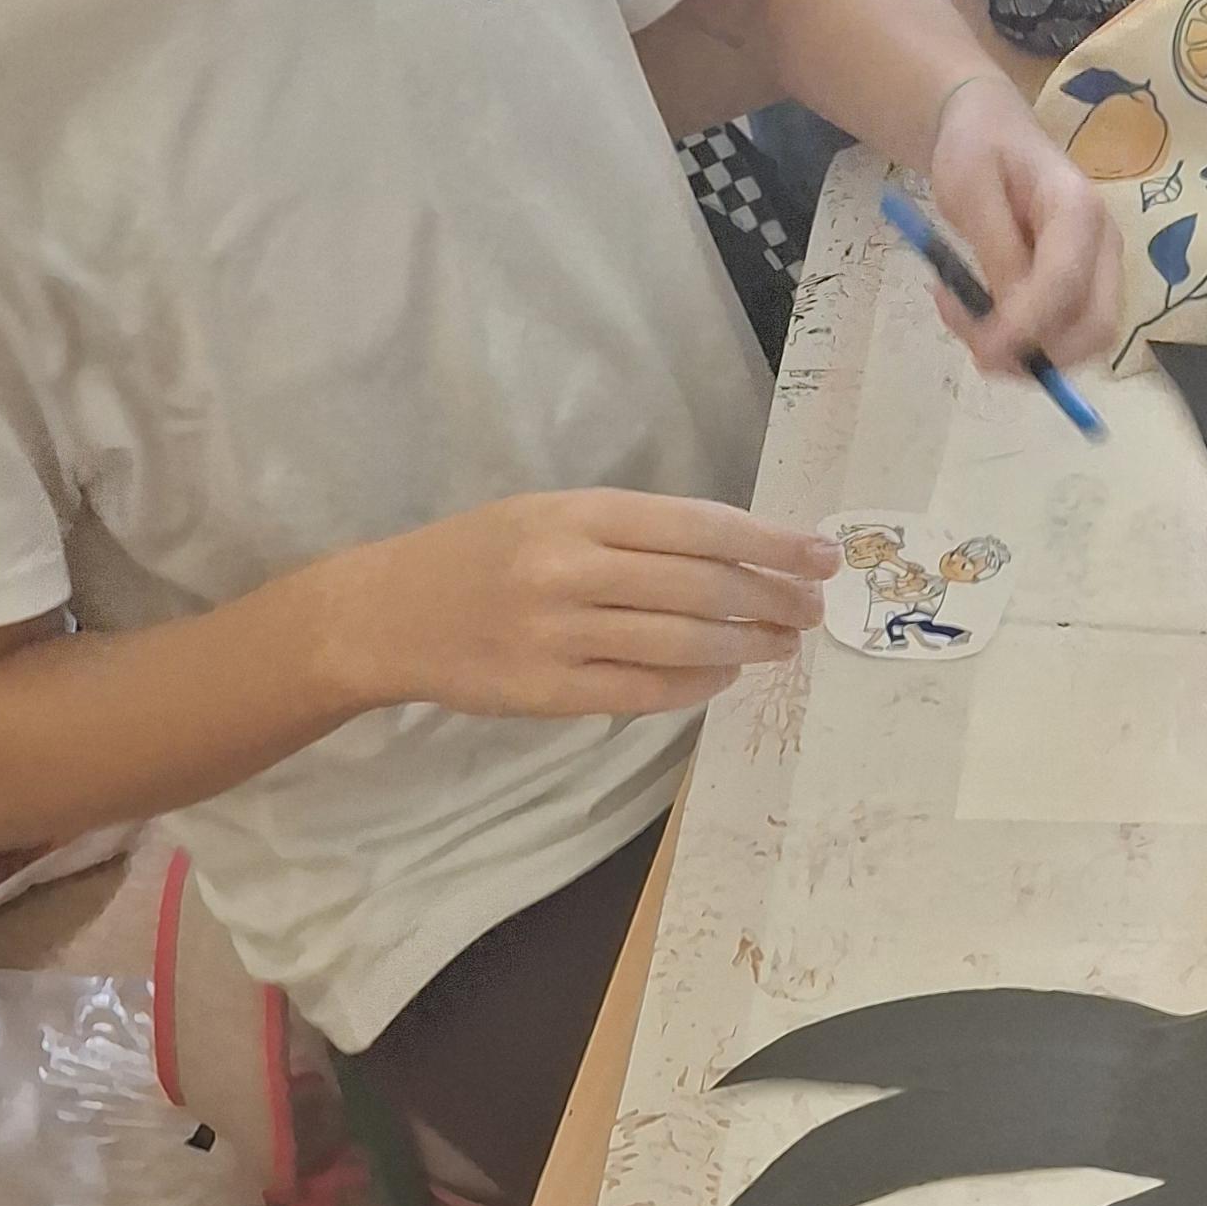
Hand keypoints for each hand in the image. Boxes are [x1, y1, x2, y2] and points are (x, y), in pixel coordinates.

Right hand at [321, 493, 837, 721]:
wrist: (385, 613)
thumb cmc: (479, 555)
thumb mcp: (548, 515)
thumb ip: (632, 533)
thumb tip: (738, 555)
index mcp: (578, 513)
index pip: (701, 526)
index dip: (771, 543)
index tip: (820, 556)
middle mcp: (571, 569)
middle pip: (703, 586)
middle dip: (773, 600)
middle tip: (811, 610)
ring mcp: (559, 634)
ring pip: (682, 642)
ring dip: (747, 646)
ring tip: (782, 646)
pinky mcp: (547, 691)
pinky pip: (644, 692)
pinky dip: (696, 686)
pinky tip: (723, 676)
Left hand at [927, 71, 1122, 372]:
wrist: (992, 130)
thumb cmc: (977, 149)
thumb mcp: (969, 190)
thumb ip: (995, 250)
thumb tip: (1008, 317)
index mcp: (1078, 207)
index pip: (1067, 282)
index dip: (1027, 326)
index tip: (980, 349)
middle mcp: (1104, 244)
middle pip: (1097, 326)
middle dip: (1039, 354)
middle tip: (973, 345)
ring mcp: (1100, 268)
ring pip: (1083, 340)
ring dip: (1027, 353)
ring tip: (964, 318)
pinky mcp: (1084, 287)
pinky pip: (1064, 334)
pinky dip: (1024, 344)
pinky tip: (981, 316)